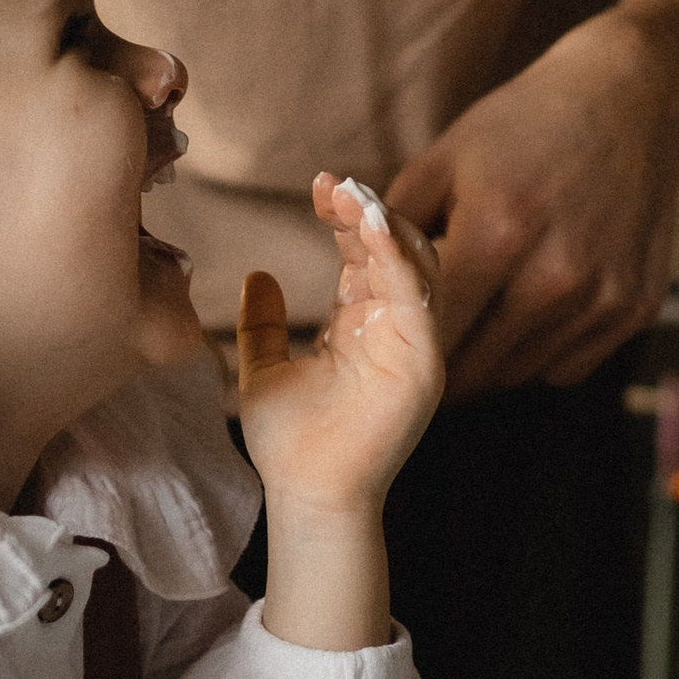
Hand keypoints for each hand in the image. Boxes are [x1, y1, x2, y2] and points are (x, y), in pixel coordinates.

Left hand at [236, 175, 444, 512]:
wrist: (305, 498)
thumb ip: (264, 324)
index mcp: (366, 324)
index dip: (347, 215)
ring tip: (351, 195)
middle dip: (368, 209)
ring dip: (385, 225)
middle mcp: (396, 329)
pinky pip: (417, 302)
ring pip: (418, 265)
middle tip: (333, 181)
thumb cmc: (290, 444)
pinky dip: (398, 260)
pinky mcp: (421, 366)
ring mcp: (414, 346)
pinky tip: (371, 228)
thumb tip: (256, 275)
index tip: (319, 183)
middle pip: (397, 249)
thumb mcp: (264, 368)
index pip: (367, 252)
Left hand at [388, 9, 678, 397]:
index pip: (429, 332)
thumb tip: (351, 286)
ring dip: (489, 359)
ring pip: (520, 372)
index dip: (400, 343)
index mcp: (497, 234)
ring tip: (474, 322)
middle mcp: (555, 278)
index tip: (384, 342)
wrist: (630, 100)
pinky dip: (541, 352)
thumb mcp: (443, 159)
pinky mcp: (635, 309)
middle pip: (474, 366)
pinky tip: (530, 312)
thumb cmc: (523, 125)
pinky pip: (567, 366)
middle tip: (422, 343)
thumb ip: (389, 228)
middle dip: (440, 361)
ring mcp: (602, 299)